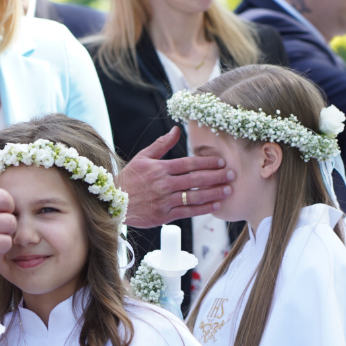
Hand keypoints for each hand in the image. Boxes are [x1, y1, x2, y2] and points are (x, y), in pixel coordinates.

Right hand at [117, 127, 234, 228]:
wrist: (114, 202)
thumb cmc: (129, 178)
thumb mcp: (143, 158)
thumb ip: (161, 144)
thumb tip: (176, 130)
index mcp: (160, 169)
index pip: (188, 164)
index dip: (207, 163)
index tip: (221, 162)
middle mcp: (163, 184)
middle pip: (195, 180)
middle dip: (216, 177)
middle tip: (232, 174)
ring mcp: (164, 201)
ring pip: (194, 197)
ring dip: (214, 193)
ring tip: (228, 190)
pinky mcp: (163, 216)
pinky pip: (187, 212)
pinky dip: (203, 209)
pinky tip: (215, 205)